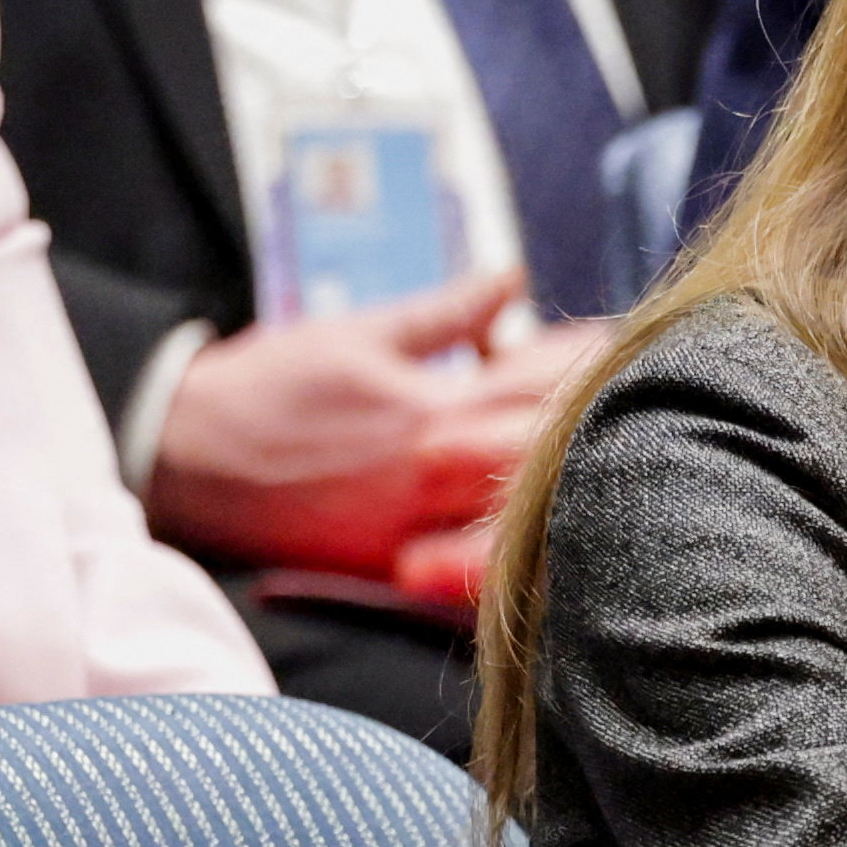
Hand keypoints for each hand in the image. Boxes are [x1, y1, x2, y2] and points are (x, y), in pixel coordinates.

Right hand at [144, 269, 602, 571]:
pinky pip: (472, 564)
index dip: (594, 364)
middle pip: (546, 451)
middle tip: (667, 400)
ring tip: (628, 463)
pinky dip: (516, 547)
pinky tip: (556, 532)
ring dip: (572, 481)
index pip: (537, 379)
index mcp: (428, 403)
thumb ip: (445, 312)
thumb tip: (514, 278)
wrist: (179, 457)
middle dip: (603, 424)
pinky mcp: (389, 567)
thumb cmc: (265, 387)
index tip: (644, 348)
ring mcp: (414, 527)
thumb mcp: (358, 333)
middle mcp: (431, 468)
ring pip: (521, 511)